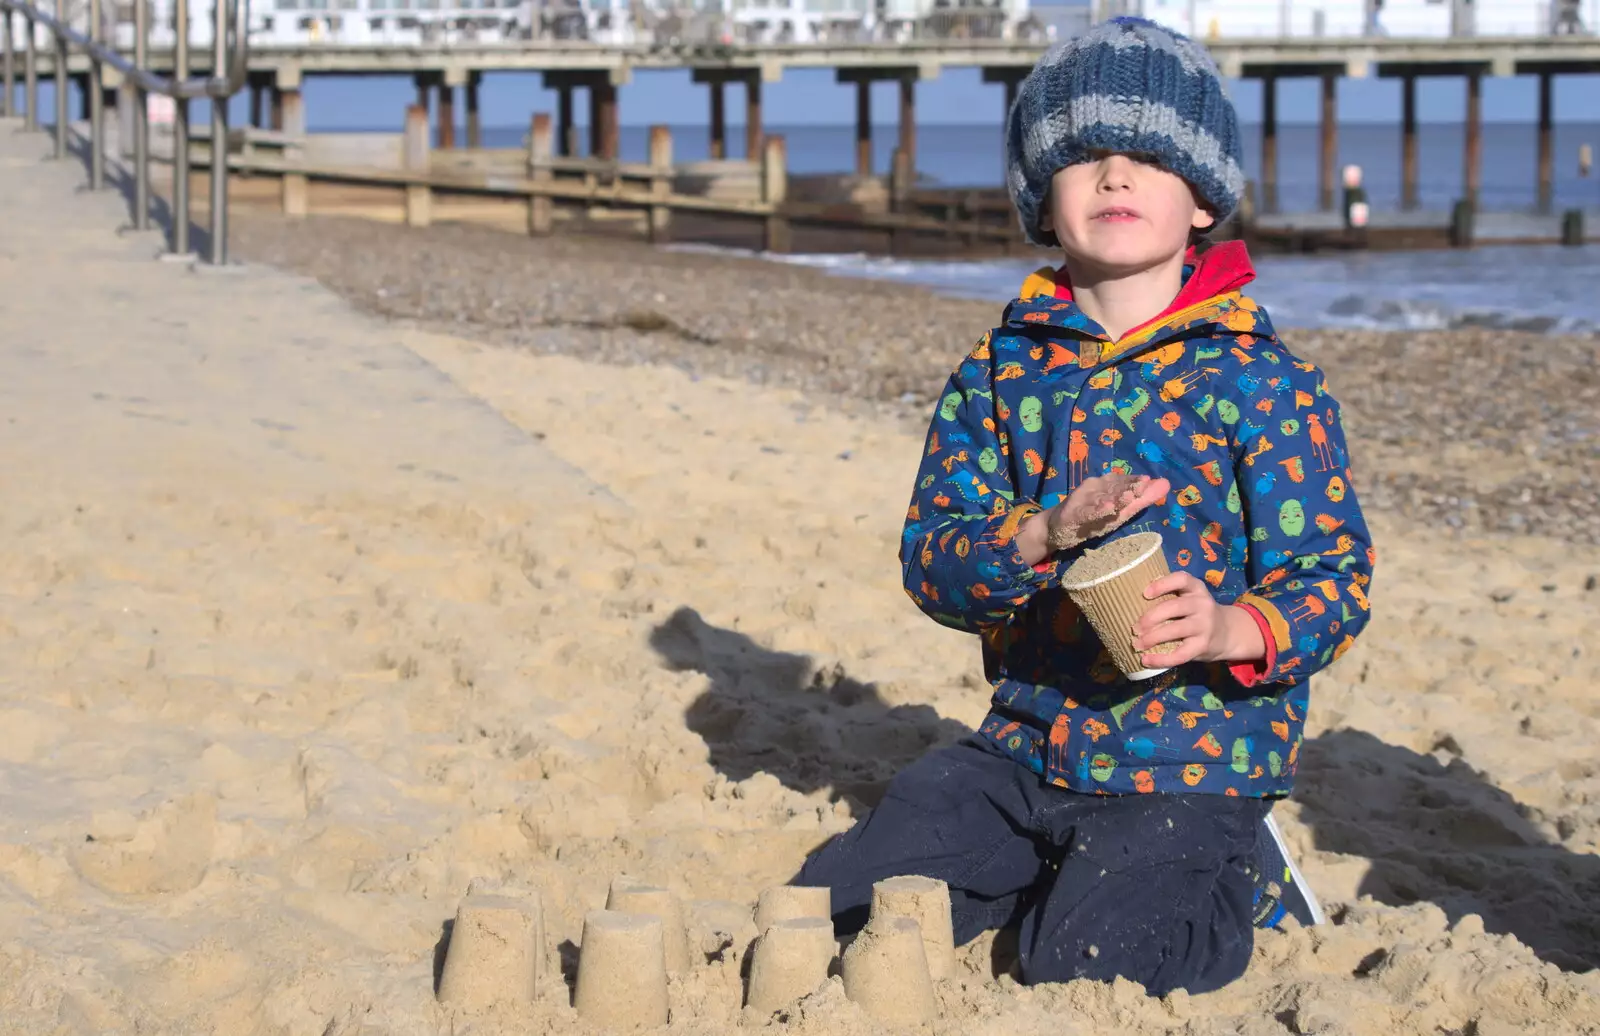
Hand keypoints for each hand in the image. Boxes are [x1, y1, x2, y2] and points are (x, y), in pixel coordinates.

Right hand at [1016, 473, 1169, 565]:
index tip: (1148, 481)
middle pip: (1114, 487)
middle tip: (1143, 484)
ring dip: (1114, 496)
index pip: (1124, 481)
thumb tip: (1166, 484)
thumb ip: (1142, 498)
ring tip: (1127, 496)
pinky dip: (1096, 510)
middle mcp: (1095, 488)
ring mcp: (1083, 500)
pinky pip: (1086, 512)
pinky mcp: (1072, 513)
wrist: (1058, 527)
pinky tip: (1106, 509)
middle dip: (1128, 486)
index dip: (1135, 481)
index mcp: (1108, 485)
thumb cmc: (1094, 516)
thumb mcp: (1120, 510)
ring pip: (1101, 498)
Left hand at [1132, 572, 1265, 668]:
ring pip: (1175, 630)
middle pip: (1174, 607)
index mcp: (1196, 589)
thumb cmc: (1198, 614)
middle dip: (1150, 617)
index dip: (1163, 584)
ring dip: (1152, 638)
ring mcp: (1204, 625)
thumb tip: (1132, 607)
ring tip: (1137, 644)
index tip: (1145, 593)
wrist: (1229, 633)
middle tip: (1134, 628)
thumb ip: (1171, 598)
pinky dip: (1161, 659)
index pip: (1182, 579)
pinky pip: (1180, 654)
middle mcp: (1202, 604)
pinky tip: (1146, 660)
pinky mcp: (1203, 646)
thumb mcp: (1191, 599)